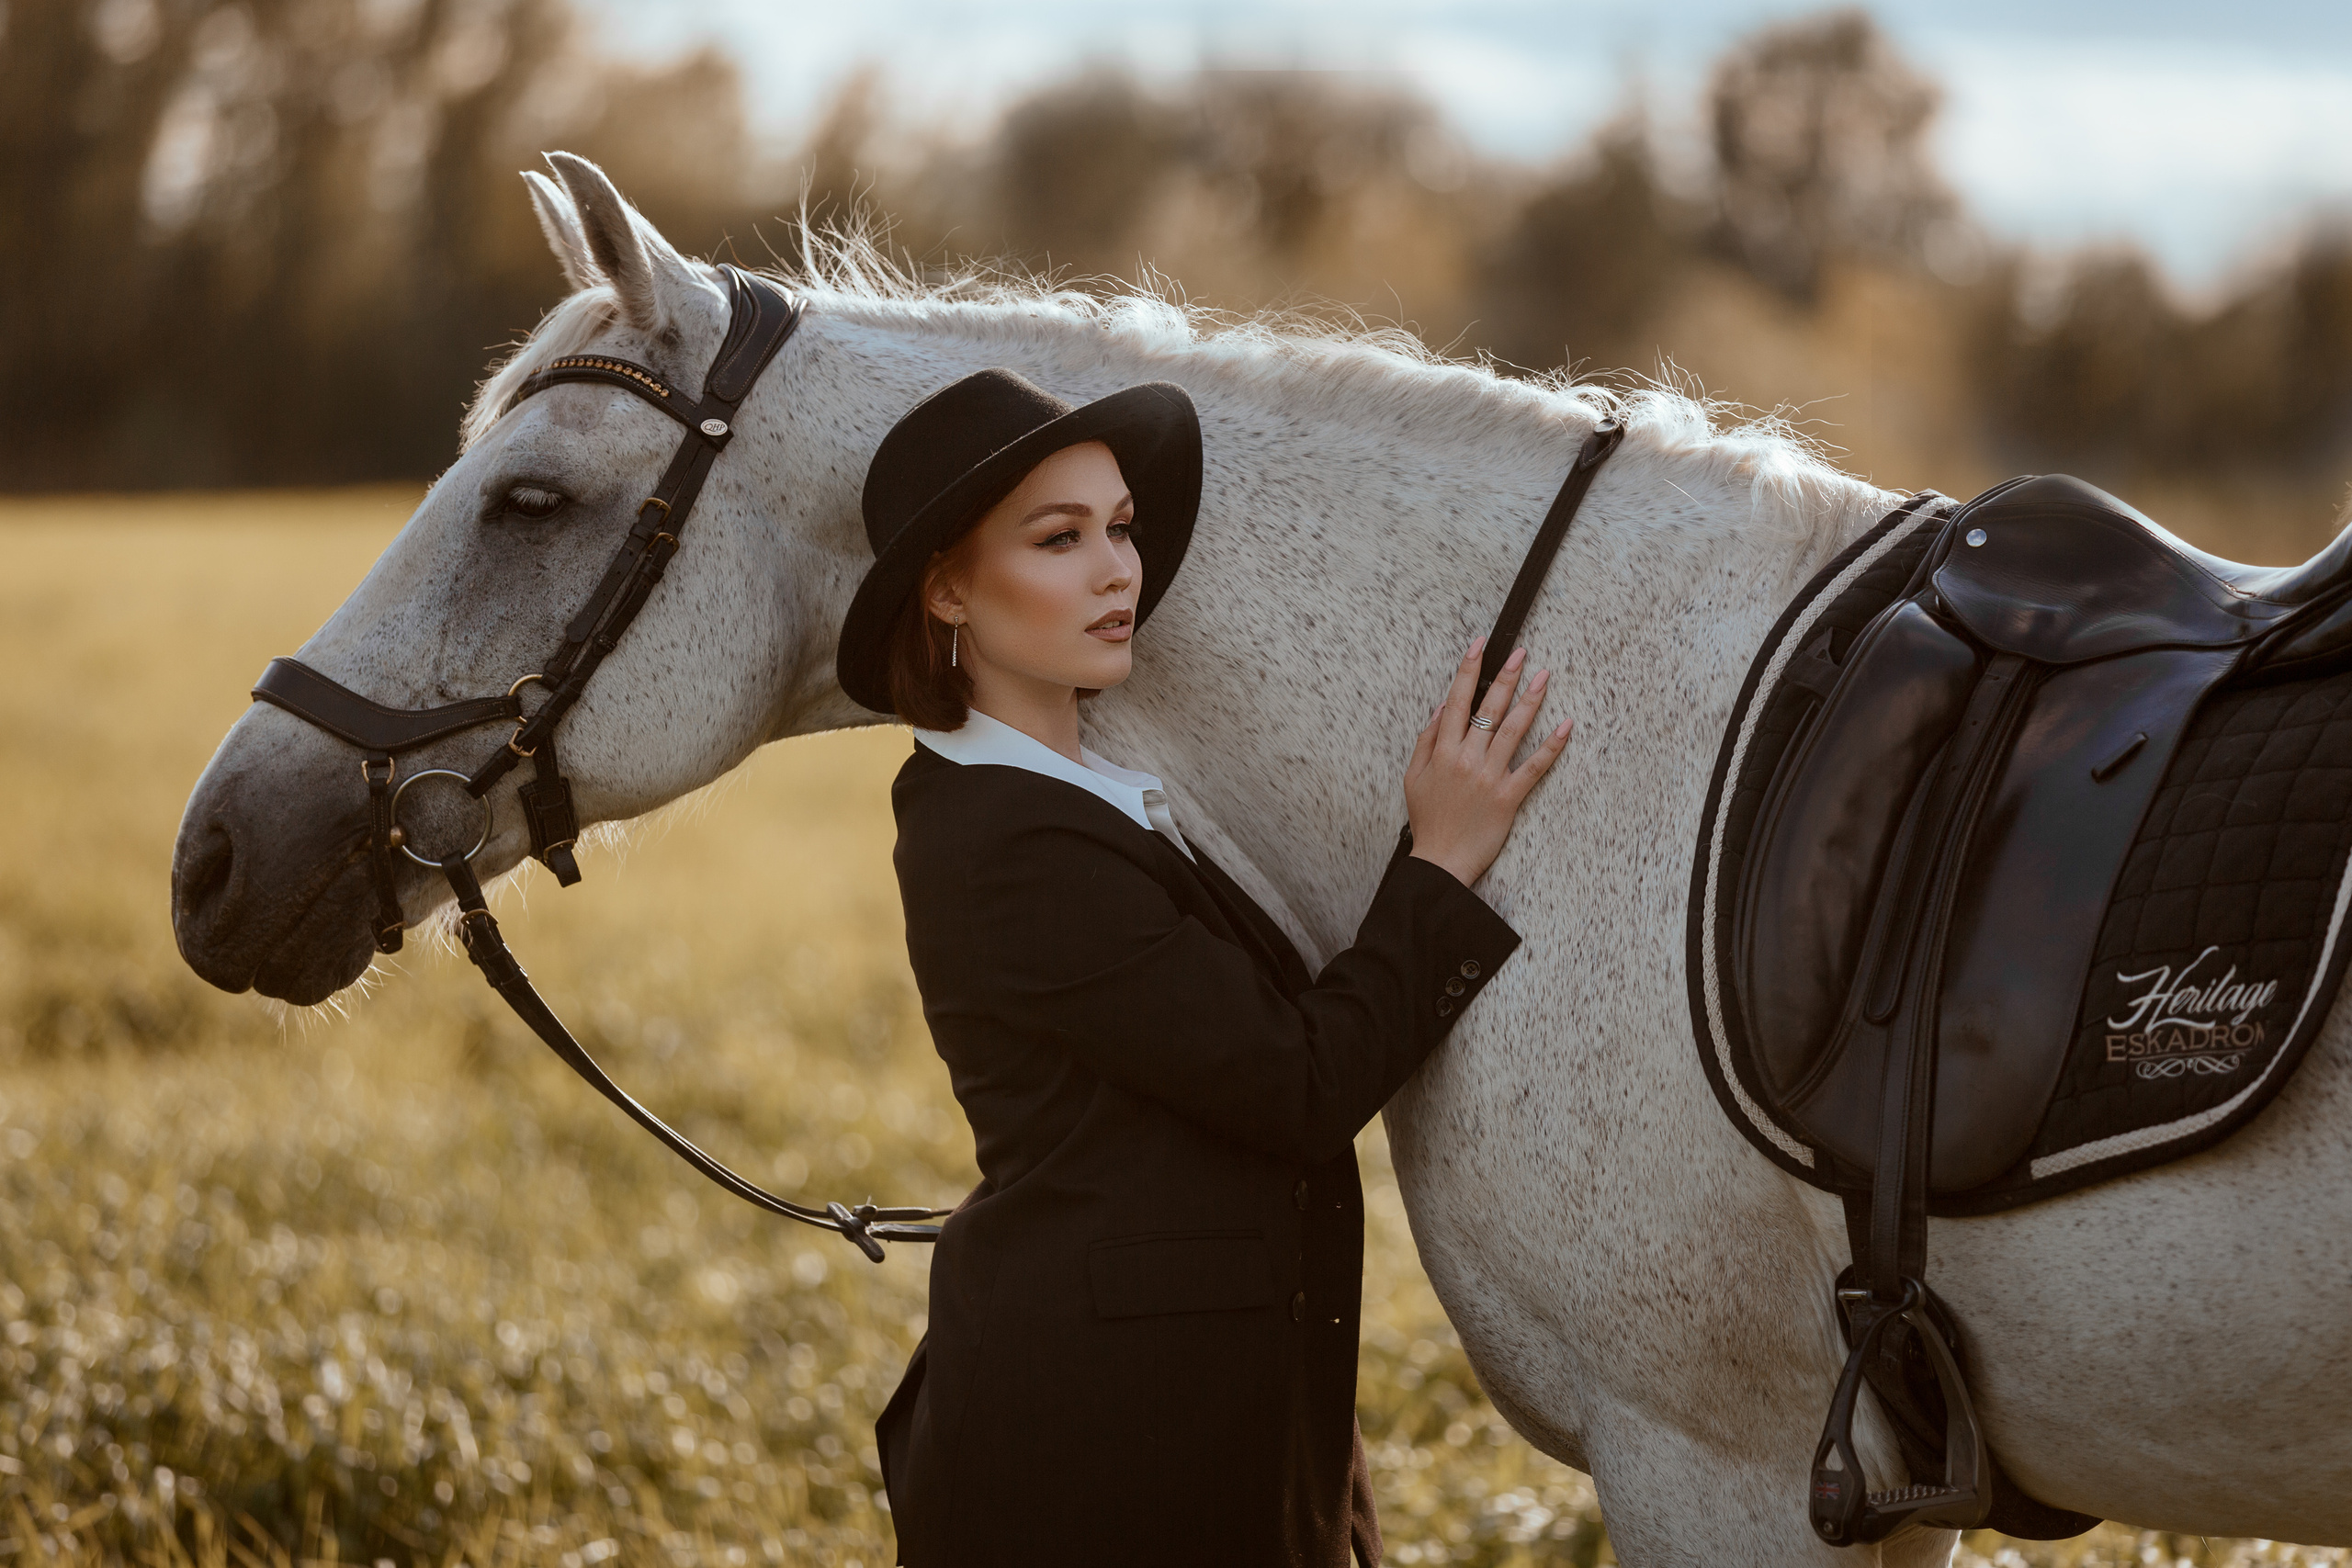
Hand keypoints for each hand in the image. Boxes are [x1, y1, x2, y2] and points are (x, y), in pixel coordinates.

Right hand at [1404, 638, 1573, 887]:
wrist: (1440, 862)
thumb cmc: (1428, 821)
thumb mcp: (1413, 778)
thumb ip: (1426, 741)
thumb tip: (1443, 708)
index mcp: (1442, 751)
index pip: (1457, 701)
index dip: (1468, 670)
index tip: (1479, 646)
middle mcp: (1466, 759)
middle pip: (1489, 709)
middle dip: (1505, 677)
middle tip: (1520, 653)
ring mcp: (1489, 777)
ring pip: (1513, 730)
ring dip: (1530, 700)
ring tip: (1544, 676)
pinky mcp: (1509, 796)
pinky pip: (1534, 766)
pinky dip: (1552, 745)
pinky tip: (1566, 725)